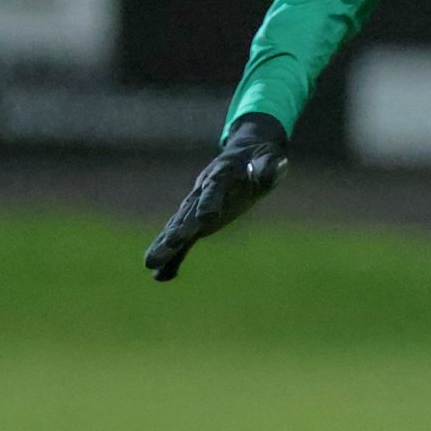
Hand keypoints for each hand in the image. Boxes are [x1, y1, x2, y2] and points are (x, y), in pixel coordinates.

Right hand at [145, 113, 289, 280]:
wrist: (243, 156)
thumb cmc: (260, 159)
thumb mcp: (269, 159)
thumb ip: (270, 166)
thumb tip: (280, 164)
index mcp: (222, 175)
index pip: (214, 189)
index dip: (210, 202)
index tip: (206, 218)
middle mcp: (203, 191)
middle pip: (189, 211)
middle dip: (179, 228)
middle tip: (169, 244)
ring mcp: (197, 206)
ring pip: (178, 226)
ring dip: (165, 245)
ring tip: (150, 264)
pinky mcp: (197, 219)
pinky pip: (183, 239)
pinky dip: (174, 256)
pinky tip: (160, 275)